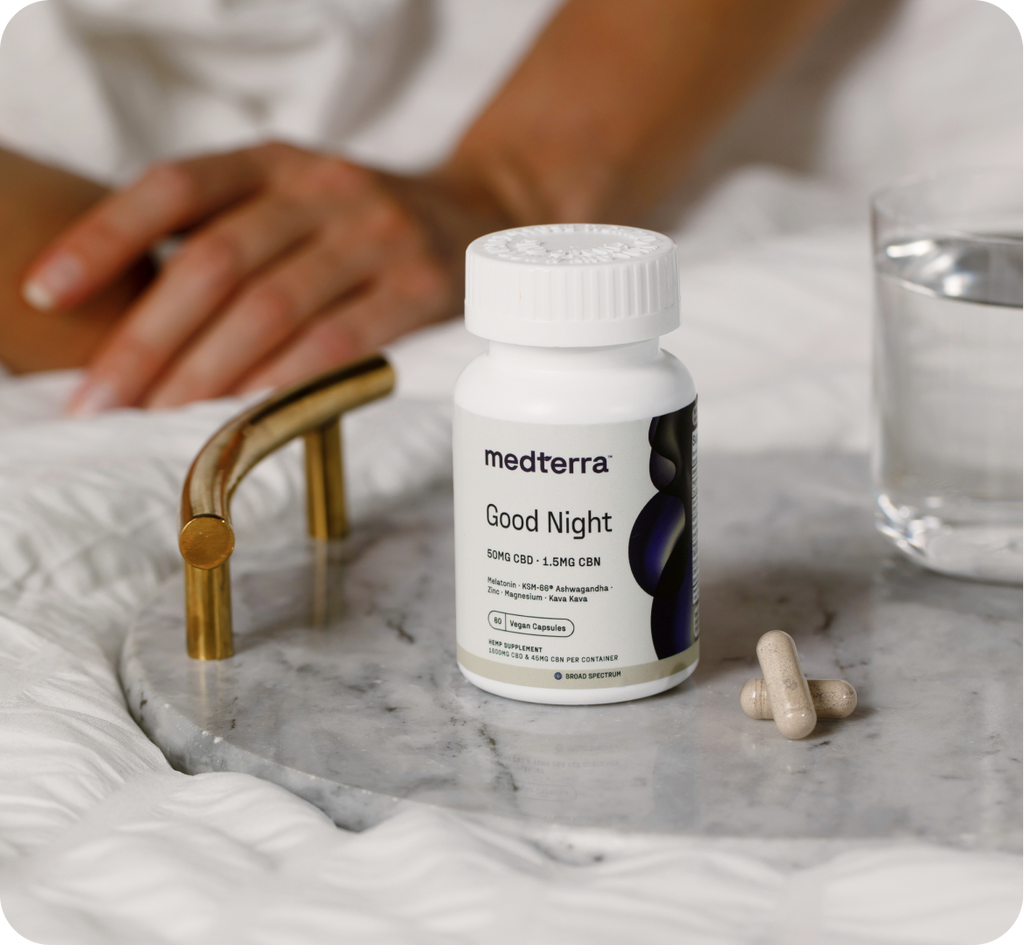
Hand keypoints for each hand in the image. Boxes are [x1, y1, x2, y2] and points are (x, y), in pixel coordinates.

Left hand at [22, 143, 476, 411]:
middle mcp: (323, 186)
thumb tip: (135, 325)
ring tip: (160, 422)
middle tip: (102, 403)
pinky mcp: (419, 286)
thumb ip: (231, 237)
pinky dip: (286, 382)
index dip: (105, 236)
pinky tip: (247, 415)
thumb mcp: (295, 201)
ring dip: (207, 373)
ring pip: (271, 307)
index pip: (176, 187)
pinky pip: (339, 341)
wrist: (479, 215)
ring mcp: (376, 234)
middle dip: (148, 339)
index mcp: (276, 160)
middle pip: (215, 262)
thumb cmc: (361, 226)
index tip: (49, 292)